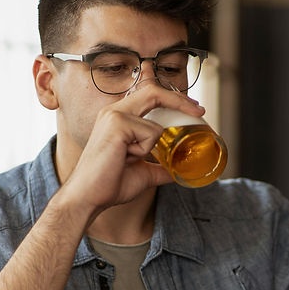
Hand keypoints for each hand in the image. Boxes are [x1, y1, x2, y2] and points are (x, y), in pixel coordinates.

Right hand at [62, 81, 205, 211]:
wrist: (89, 197)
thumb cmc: (109, 184)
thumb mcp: (143, 173)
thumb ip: (160, 167)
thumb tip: (179, 171)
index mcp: (118, 117)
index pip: (149, 95)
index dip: (173, 98)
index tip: (193, 109)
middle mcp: (114, 111)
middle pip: (154, 92)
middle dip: (179, 100)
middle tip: (199, 111)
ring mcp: (115, 115)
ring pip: (156, 126)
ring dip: (150, 148)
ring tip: (127, 159)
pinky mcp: (117, 124)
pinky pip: (151, 134)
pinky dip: (144, 151)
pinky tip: (124, 158)